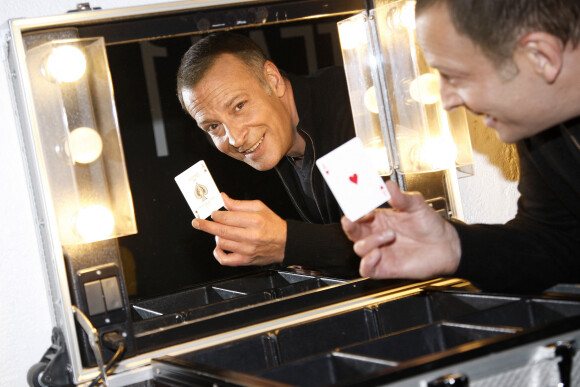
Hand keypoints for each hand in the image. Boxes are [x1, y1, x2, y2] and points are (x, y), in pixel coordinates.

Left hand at [192, 193, 286, 265]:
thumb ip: (239, 204)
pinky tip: (218, 248)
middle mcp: (250, 236)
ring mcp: (247, 250)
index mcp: (254, 221)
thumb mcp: (259, 207)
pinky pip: (225, 260)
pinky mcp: (245, 260)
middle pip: (221, 231)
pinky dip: (218, 254)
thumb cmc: (273, 225)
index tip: (212, 213)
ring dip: (216, 237)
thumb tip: (223, 198)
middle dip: (206, 225)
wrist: (286, 243)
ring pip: (221, 243)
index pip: (227, 217)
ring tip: (219, 232)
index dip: (216, 215)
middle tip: (197, 222)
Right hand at [341, 180, 460, 278]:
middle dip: (349, 225)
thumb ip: (401, 197)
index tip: (361, 207)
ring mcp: (379, 251)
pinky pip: (366, 269)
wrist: (446, 246)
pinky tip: (378, 253)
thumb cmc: (431, 226)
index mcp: (380, 219)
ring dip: (370, 241)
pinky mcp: (384, 267)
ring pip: (359, 248)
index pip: (358, 214)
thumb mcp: (417, 206)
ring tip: (390, 235)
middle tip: (353, 219)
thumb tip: (389, 186)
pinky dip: (367, 262)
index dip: (356, 210)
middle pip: (352, 231)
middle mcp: (377, 235)